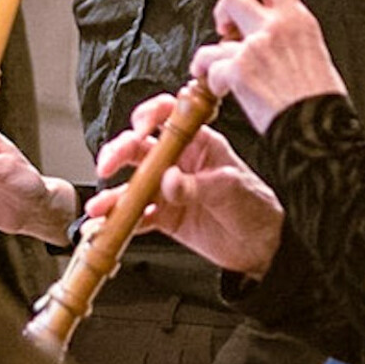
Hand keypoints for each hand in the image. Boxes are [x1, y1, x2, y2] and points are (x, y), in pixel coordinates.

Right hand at [85, 94, 283, 277]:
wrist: (264, 247)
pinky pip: (136, 216)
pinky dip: (119, 221)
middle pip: (140, 148)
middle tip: (108, 166)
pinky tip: (109, 226)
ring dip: (112, 193)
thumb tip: (168, 180)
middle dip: (119, 152)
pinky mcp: (165, 217)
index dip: (149, 116)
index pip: (169, 116)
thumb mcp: (231, 190)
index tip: (137, 129)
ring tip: (101, 206)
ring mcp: (169, 189)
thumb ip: (197, 185)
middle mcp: (180, 162)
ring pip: (132, 183)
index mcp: (200, 143)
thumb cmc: (257, 208)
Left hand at [190, 0, 345, 132]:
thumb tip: (274, 36)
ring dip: (211, 57)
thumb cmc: (321, 101)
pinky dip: (211, 81)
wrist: (318, 129)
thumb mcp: (316, 53)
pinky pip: (209, 67)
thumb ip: (291, 36)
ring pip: (214, 41)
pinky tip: (222, 90)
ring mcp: (254, 48)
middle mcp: (275, 27)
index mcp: (298, 19)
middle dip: (223, 12)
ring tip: (216, 70)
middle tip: (226, 30)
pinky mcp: (238, 72)